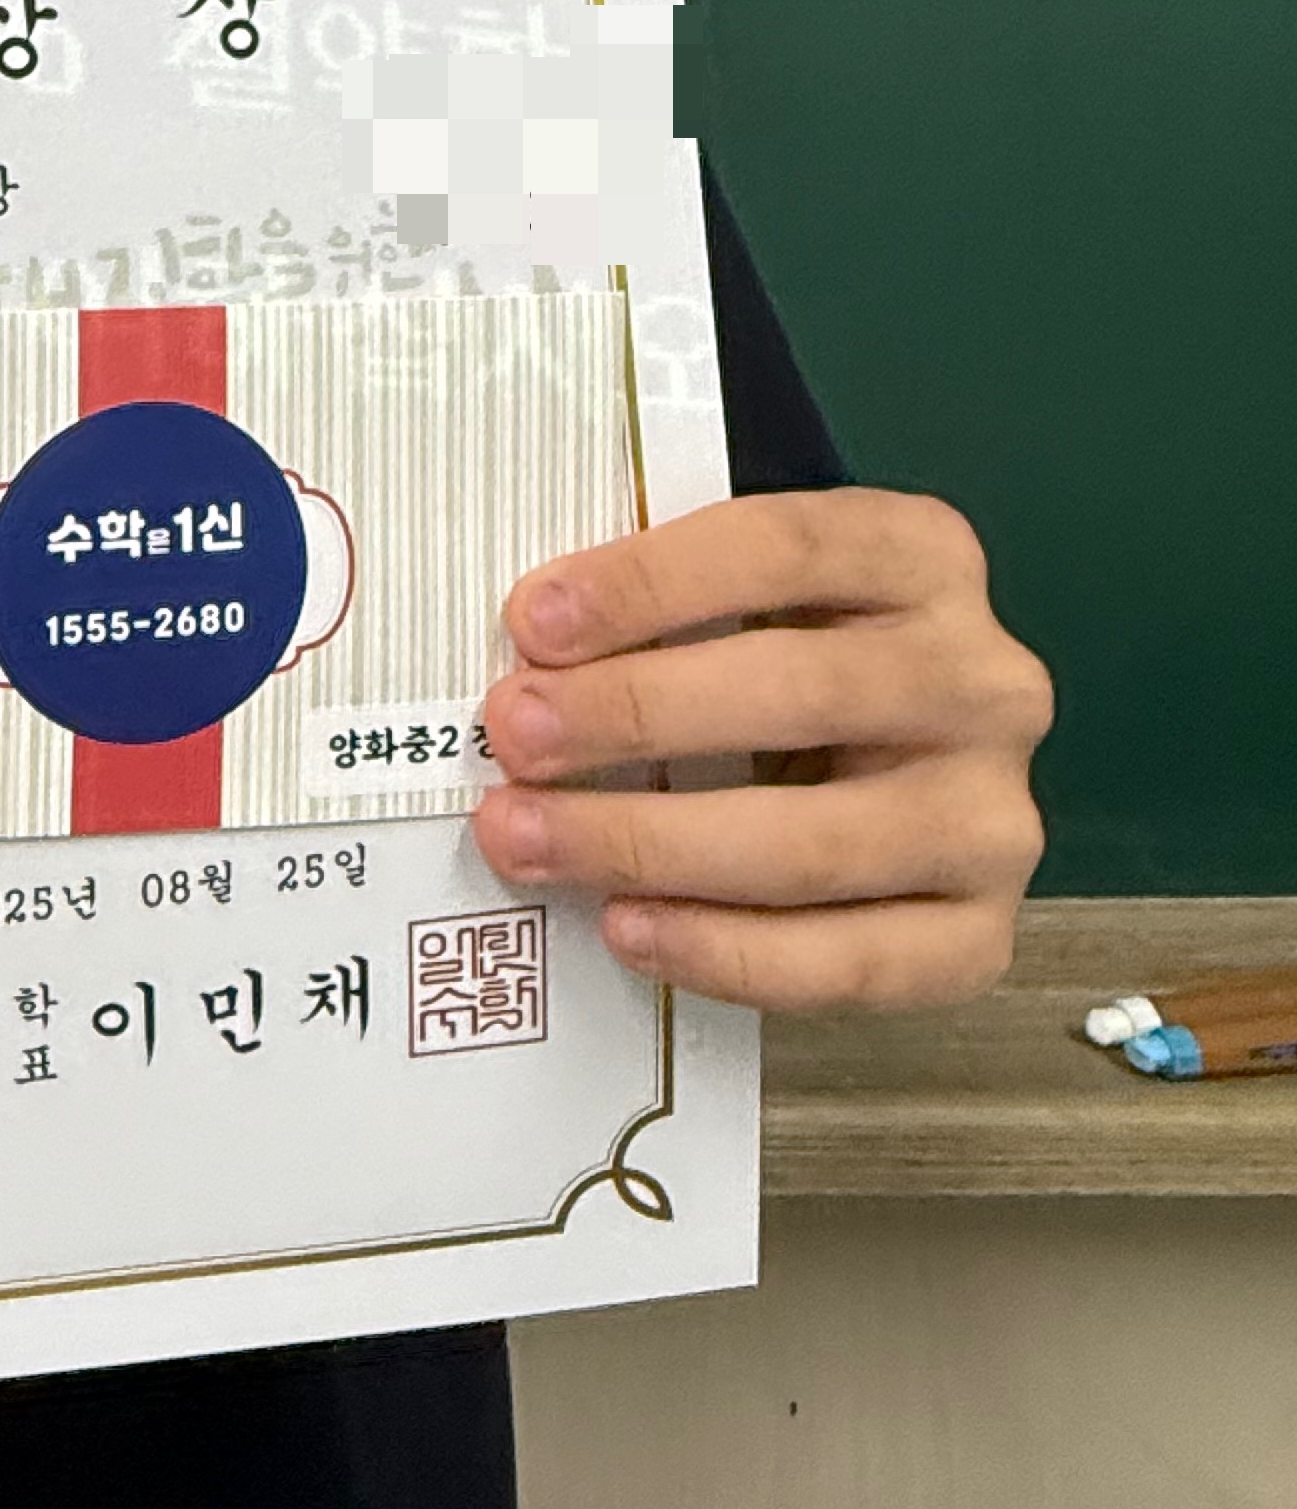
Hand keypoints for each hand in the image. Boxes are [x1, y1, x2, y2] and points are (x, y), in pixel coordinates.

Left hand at [470, 488, 1050, 1008]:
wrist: (892, 769)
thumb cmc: (783, 657)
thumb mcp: (741, 595)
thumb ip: (659, 602)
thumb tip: (529, 654)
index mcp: (923, 557)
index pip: (784, 547)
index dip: (651, 583)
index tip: (533, 622)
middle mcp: (985, 681)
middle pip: (799, 692)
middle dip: (633, 715)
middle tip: (514, 733)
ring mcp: (993, 816)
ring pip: (816, 842)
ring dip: (650, 843)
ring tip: (530, 838)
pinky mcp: (983, 934)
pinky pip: (850, 961)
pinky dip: (727, 952)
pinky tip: (627, 927)